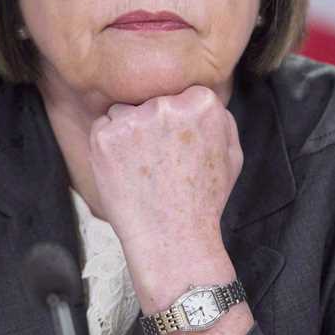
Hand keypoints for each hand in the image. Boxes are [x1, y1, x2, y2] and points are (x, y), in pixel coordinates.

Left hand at [87, 85, 242, 258]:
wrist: (173, 239)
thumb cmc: (203, 201)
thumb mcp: (232, 156)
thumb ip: (221, 121)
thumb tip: (203, 101)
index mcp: (202, 104)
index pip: (181, 95)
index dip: (176, 122)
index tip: (177, 145)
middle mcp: (167, 105)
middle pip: (151, 101)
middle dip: (152, 125)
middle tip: (158, 160)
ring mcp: (133, 119)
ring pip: (124, 111)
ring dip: (128, 132)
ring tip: (141, 167)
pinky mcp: (105, 136)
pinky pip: (103, 127)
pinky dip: (108, 145)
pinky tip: (124, 170)